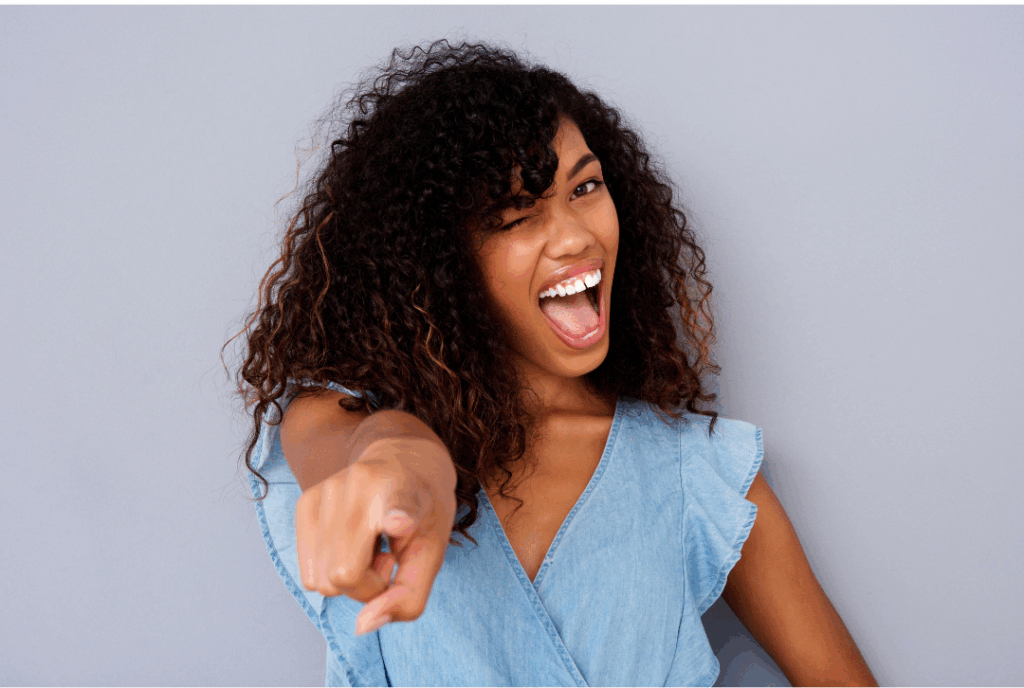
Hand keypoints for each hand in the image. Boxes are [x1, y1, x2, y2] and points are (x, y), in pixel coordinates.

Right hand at [294, 436, 456, 635]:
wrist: (403, 457)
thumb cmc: (423, 511)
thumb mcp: (433, 553)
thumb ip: (408, 596)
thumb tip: (362, 626)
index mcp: (404, 490)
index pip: (398, 505)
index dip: (397, 516)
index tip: (398, 522)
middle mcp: (361, 484)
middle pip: (343, 576)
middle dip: (368, 587)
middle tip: (388, 561)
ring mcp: (326, 490)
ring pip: (321, 580)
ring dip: (349, 578)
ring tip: (371, 548)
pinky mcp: (304, 501)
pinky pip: (309, 573)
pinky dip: (330, 570)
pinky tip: (353, 543)